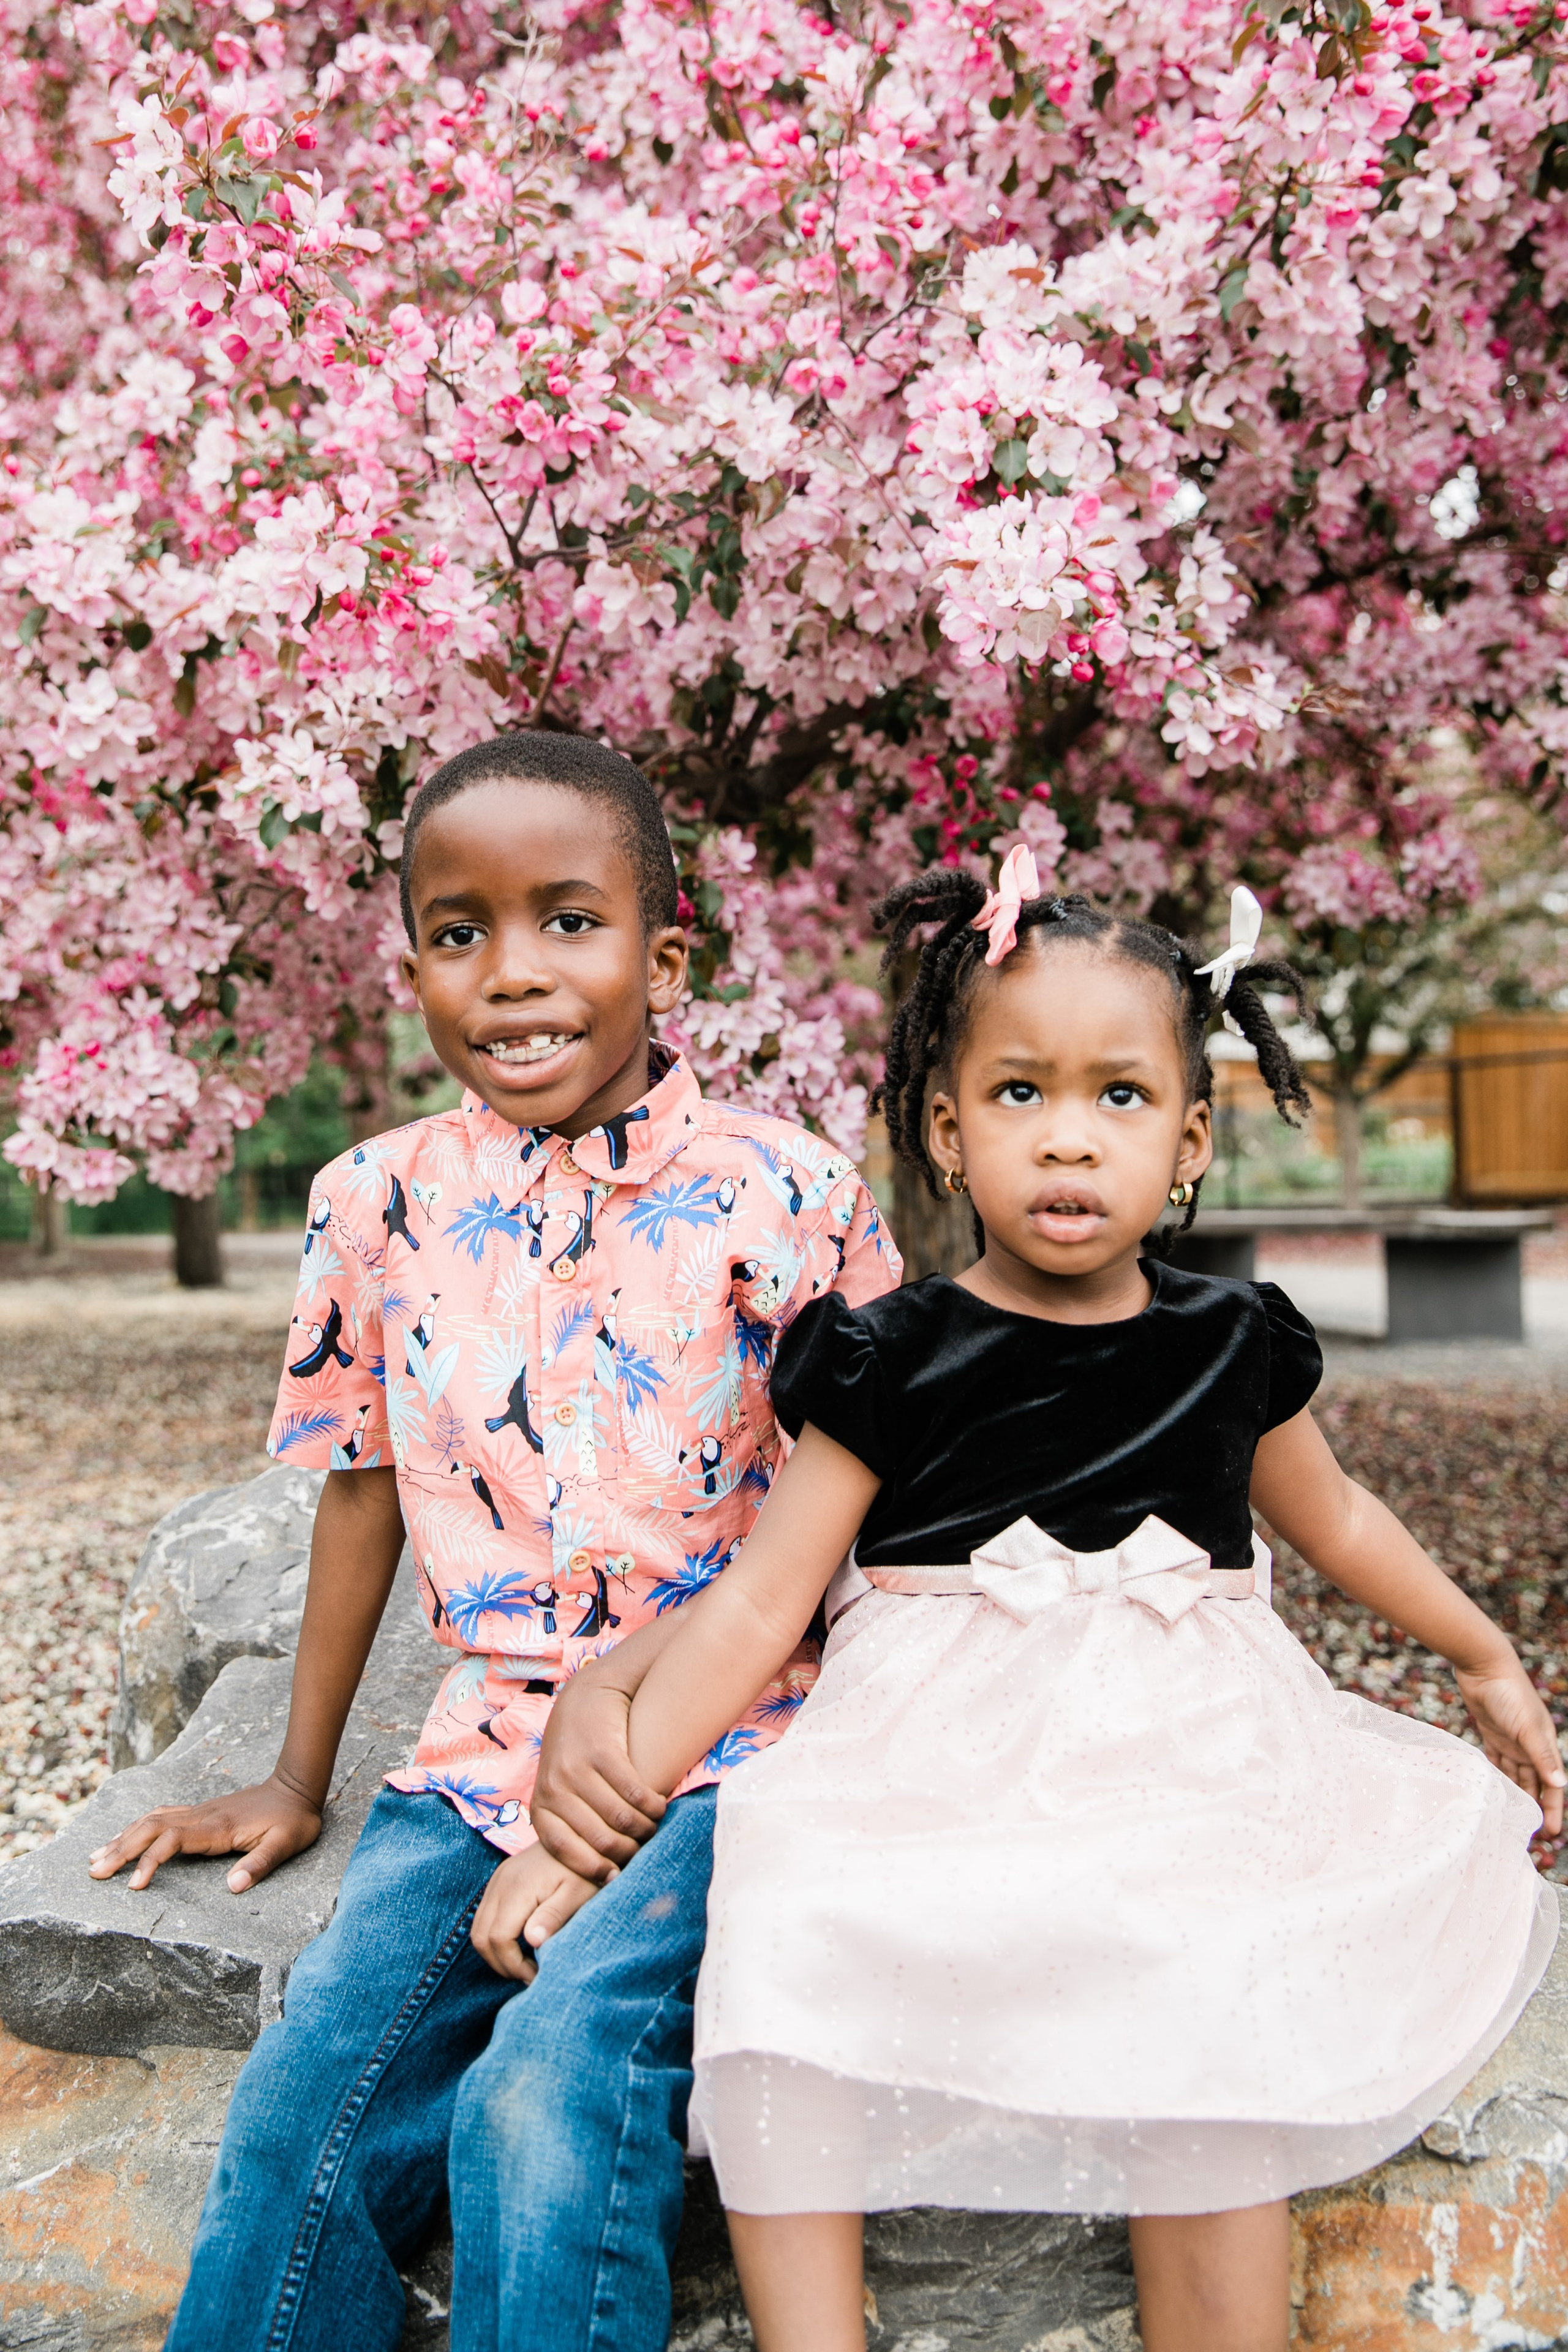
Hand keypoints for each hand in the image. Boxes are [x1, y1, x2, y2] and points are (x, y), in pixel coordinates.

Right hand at [87, 1774, 323, 1892]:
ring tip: (95, 1857)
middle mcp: (203, 1816)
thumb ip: (261, 1864)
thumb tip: (234, 1886)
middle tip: (94, 1872)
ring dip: (123, 1837)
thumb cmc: (294, 1819)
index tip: (134, 1885)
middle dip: (121, 1849)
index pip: (172, 1841)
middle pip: (151, 1828)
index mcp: (218, 1828)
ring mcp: (200, 1811)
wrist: (297, 1786)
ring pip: (151, 1820)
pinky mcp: (201, 1812)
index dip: (150, 1861)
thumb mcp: (288, 1844)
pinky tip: (124, 1836)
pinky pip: (161, 1816)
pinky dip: (137, 1827)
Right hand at [471, 1844, 600, 1981]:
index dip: (513, 1965)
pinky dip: (495, 1937)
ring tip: (524, 1964)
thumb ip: (554, 1916)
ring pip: (478, 1930)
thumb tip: (532, 1941)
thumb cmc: (584, 1869)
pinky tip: (520, 1944)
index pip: (498, 1939)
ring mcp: (496, 1880)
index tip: (536, 1975)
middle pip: (481, 1938)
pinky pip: (484, 1918)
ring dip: (496, 1953)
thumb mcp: (578, 1893)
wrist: (579, 1832)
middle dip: (502, 1964)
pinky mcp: (498, 1881)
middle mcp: (499, 1882)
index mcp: (518, 1887)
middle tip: (529, 1975)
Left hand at [531, 1667, 665, 1881]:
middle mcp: (554, 1788)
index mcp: (541, 1806)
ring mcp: (576, 1769)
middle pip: (599, 1839)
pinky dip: (652, 1805)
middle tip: (643, 1849)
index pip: (565, 1851)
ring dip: (645, 1828)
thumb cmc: (576, 1756)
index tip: (615, 1877)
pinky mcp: (602, 1752)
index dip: (592, 1869)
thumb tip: (596, 1877)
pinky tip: (659, 1806)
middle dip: (627, 1851)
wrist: (586, 1698)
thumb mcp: (561, 1790)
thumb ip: (571, 1824)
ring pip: (621, 1818)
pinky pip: (634, 1791)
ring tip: (655, 1827)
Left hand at [1456, 1653, 1565, 1836]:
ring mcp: (1510, 1739)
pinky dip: (1497, 1774)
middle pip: (1534, 1783)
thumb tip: (1560, 1783)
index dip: (1551, 1807)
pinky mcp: (1491, 1732)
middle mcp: (1529, 1745)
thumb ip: (1542, 1756)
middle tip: (1527, 1832)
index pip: (1551, 1785)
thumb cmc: (1510, 1695)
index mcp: (1544, 1745)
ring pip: (1516, 1774)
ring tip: (1509, 1816)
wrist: (1484, 1667)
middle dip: (1533, 1805)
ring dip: (1515, 1793)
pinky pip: (1497, 1760)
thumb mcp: (1527, 1728)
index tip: (1550, 1832)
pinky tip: (1493, 1788)